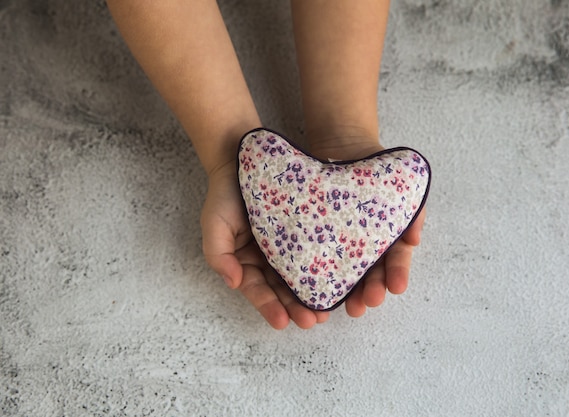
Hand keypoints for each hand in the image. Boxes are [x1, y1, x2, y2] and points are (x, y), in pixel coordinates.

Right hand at [201, 161, 329, 328]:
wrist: (243, 158)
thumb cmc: (225, 193)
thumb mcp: (214, 224)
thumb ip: (218, 254)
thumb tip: (234, 283)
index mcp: (248, 262)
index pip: (258, 290)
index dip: (269, 307)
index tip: (283, 322)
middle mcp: (270, 259)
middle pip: (284, 289)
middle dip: (297, 308)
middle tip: (313, 322)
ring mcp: (290, 246)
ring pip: (304, 276)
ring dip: (315, 295)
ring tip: (329, 311)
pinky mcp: (308, 230)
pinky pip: (319, 251)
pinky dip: (328, 267)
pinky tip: (342, 280)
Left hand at [308, 138, 427, 316]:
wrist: (341, 142)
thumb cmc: (374, 167)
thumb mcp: (401, 185)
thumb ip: (411, 211)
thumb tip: (413, 240)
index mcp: (387, 237)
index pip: (395, 260)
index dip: (396, 274)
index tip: (396, 288)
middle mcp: (363, 245)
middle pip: (368, 273)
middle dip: (368, 291)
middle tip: (364, 306)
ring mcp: (338, 242)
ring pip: (342, 271)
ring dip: (343, 292)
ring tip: (341, 307)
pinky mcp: (313, 237)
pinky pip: (313, 256)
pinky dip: (313, 273)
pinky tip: (310, 288)